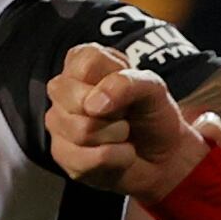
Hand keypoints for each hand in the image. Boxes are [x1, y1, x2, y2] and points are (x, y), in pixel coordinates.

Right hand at [46, 44, 208, 200]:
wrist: (163, 155)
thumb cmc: (152, 114)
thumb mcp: (153, 89)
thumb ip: (126, 84)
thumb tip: (92, 105)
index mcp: (81, 61)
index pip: (88, 64)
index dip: (115, 81)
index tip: (128, 90)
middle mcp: (62, 89)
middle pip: (78, 101)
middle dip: (115, 113)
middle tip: (125, 114)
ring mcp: (57, 122)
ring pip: (82, 131)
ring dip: (116, 136)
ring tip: (122, 133)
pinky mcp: (61, 155)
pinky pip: (85, 159)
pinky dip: (115, 158)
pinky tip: (118, 153)